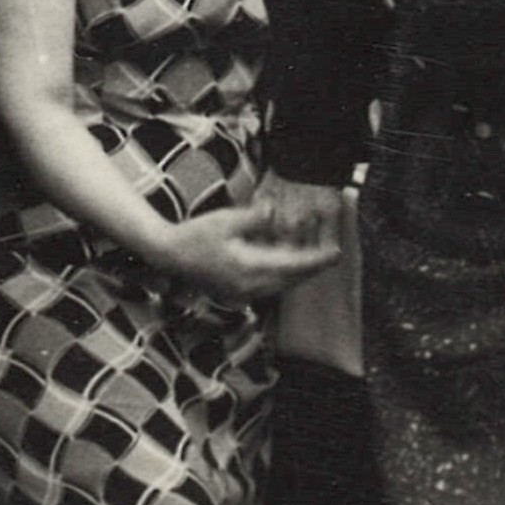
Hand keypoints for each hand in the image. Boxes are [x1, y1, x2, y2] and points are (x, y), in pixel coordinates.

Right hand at [146, 197, 343, 301]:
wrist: (168, 255)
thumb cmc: (194, 234)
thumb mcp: (225, 219)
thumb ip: (255, 217)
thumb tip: (276, 210)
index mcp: (249, 268)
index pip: (293, 265)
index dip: (317, 260)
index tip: (336, 253)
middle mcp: (250, 286)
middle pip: (292, 280)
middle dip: (312, 268)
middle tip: (331, 255)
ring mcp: (243, 293)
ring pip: (282, 286)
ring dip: (298, 273)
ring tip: (313, 260)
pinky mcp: (238, 294)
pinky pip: (270, 287)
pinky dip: (283, 277)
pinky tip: (286, 265)